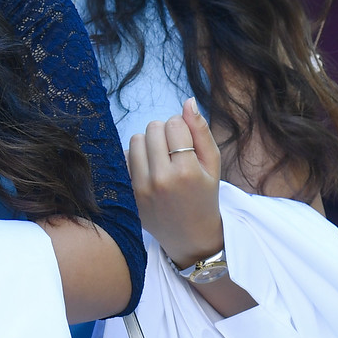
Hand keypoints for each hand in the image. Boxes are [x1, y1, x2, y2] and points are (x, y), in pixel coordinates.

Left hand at [127, 99, 224, 268]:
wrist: (189, 236)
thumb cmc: (204, 196)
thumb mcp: (213, 165)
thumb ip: (201, 131)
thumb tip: (188, 101)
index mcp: (186, 172)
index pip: (174, 123)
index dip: (182, 127)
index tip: (187, 142)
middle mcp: (160, 180)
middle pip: (153, 128)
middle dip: (165, 133)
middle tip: (175, 151)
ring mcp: (140, 188)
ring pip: (135, 139)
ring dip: (148, 143)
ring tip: (161, 159)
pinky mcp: (128, 194)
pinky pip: (125, 157)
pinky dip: (136, 158)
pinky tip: (149, 171)